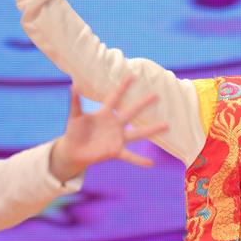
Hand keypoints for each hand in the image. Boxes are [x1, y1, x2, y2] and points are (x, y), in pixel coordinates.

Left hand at [49, 77, 167, 181]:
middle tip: (156, 95)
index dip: (123, 87)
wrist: (73, 150)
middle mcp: (115, 124)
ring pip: (138, 133)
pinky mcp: (116, 151)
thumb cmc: (75, 131)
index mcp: (105, 114)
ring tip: (167, 125)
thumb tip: (73, 85)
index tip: (133, 76)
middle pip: (131, 112)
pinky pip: (130, 156)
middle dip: (143, 104)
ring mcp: (117, 138)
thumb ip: (75, 103)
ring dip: (152, 130)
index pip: (115, 97)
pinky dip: (139, 160)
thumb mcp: (75, 116)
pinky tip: (151, 164)